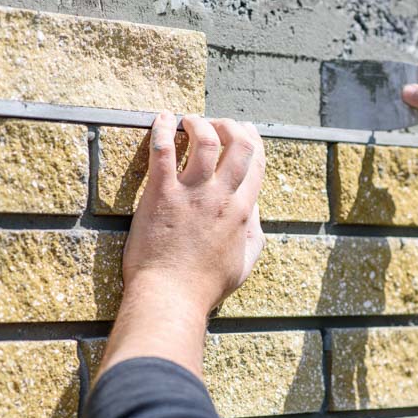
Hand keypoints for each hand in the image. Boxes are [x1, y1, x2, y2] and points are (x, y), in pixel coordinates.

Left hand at [123, 112, 265, 311]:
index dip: (254, 140)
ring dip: (199, 123)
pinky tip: (162, 119)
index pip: (256, 164)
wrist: (171, 297)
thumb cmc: (204, 287)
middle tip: (217, 123)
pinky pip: (163, 151)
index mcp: (242, 212)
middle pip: (238, 144)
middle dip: (230, 125)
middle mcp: (221, 197)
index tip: (246, 129)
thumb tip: (254, 212)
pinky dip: (163, 130)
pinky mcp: (161, 194)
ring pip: (205, 141)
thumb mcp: (244, 264)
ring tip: (189, 119)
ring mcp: (191, 194)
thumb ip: (254, 235)